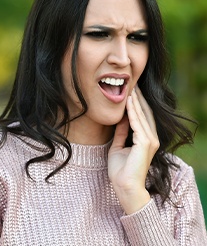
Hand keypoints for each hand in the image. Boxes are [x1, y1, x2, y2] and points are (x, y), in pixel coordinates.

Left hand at [108, 86, 158, 213]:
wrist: (125, 187)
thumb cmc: (121, 171)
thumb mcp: (119, 146)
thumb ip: (122, 133)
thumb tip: (120, 119)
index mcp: (146, 140)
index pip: (142, 117)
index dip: (137, 104)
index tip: (131, 92)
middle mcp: (152, 138)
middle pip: (145, 113)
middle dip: (138, 99)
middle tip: (133, 84)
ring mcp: (150, 140)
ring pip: (142, 115)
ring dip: (135, 101)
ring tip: (130, 88)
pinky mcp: (146, 142)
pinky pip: (137, 123)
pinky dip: (132, 111)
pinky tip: (128, 101)